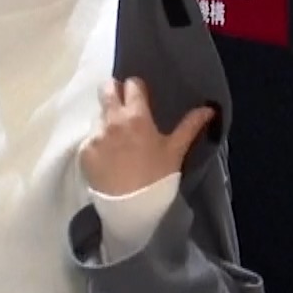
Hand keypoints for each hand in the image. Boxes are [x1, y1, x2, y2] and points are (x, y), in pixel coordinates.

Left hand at [80, 77, 217, 196]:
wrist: (131, 208)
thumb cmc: (158, 178)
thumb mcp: (175, 151)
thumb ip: (190, 125)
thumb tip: (209, 108)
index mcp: (136, 116)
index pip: (132, 84)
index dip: (137, 89)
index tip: (141, 98)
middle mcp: (111, 120)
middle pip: (106, 89)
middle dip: (114, 91)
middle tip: (123, 105)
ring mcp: (94, 135)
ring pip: (98, 114)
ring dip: (107, 120)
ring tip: (118, 139)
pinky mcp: (83, 150)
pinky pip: (90, 137)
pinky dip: (98, 142)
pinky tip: (109, 156)